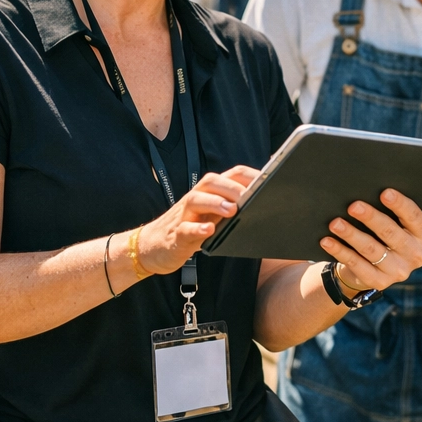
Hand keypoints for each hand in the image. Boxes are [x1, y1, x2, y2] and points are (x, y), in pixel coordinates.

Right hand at [136, 166, 258, 274]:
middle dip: (232, 187)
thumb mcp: (212, 217)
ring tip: (232, 210)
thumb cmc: (189, 229)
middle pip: (212, 182)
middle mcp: (195, 198)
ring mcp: (184, 215)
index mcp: (208, 193)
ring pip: (196, 200)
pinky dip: (196, 229)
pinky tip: (208, 231)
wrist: (152, 247)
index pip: (230, 175)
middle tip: (252, 196)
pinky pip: (185, 229)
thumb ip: (231, 209)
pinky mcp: (176, 235)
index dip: (249, 175)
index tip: (269, 180)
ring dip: (215, 203)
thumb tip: (262, 205)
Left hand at [319, 189, 421, 291]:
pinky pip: (358, 266)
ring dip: (352, 235)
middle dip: (371, 218)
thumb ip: (416, 203)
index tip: (384, 192)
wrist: (372, 264)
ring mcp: (399, 272)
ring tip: (335, 222)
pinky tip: (328, 240)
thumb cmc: (387, 232)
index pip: (415, 218)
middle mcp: (417, 255)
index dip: (400, 205)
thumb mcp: (402, 218)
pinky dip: (341, 251)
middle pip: (392, 234)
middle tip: (353, 205)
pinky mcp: (380, 283)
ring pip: (372, 250)